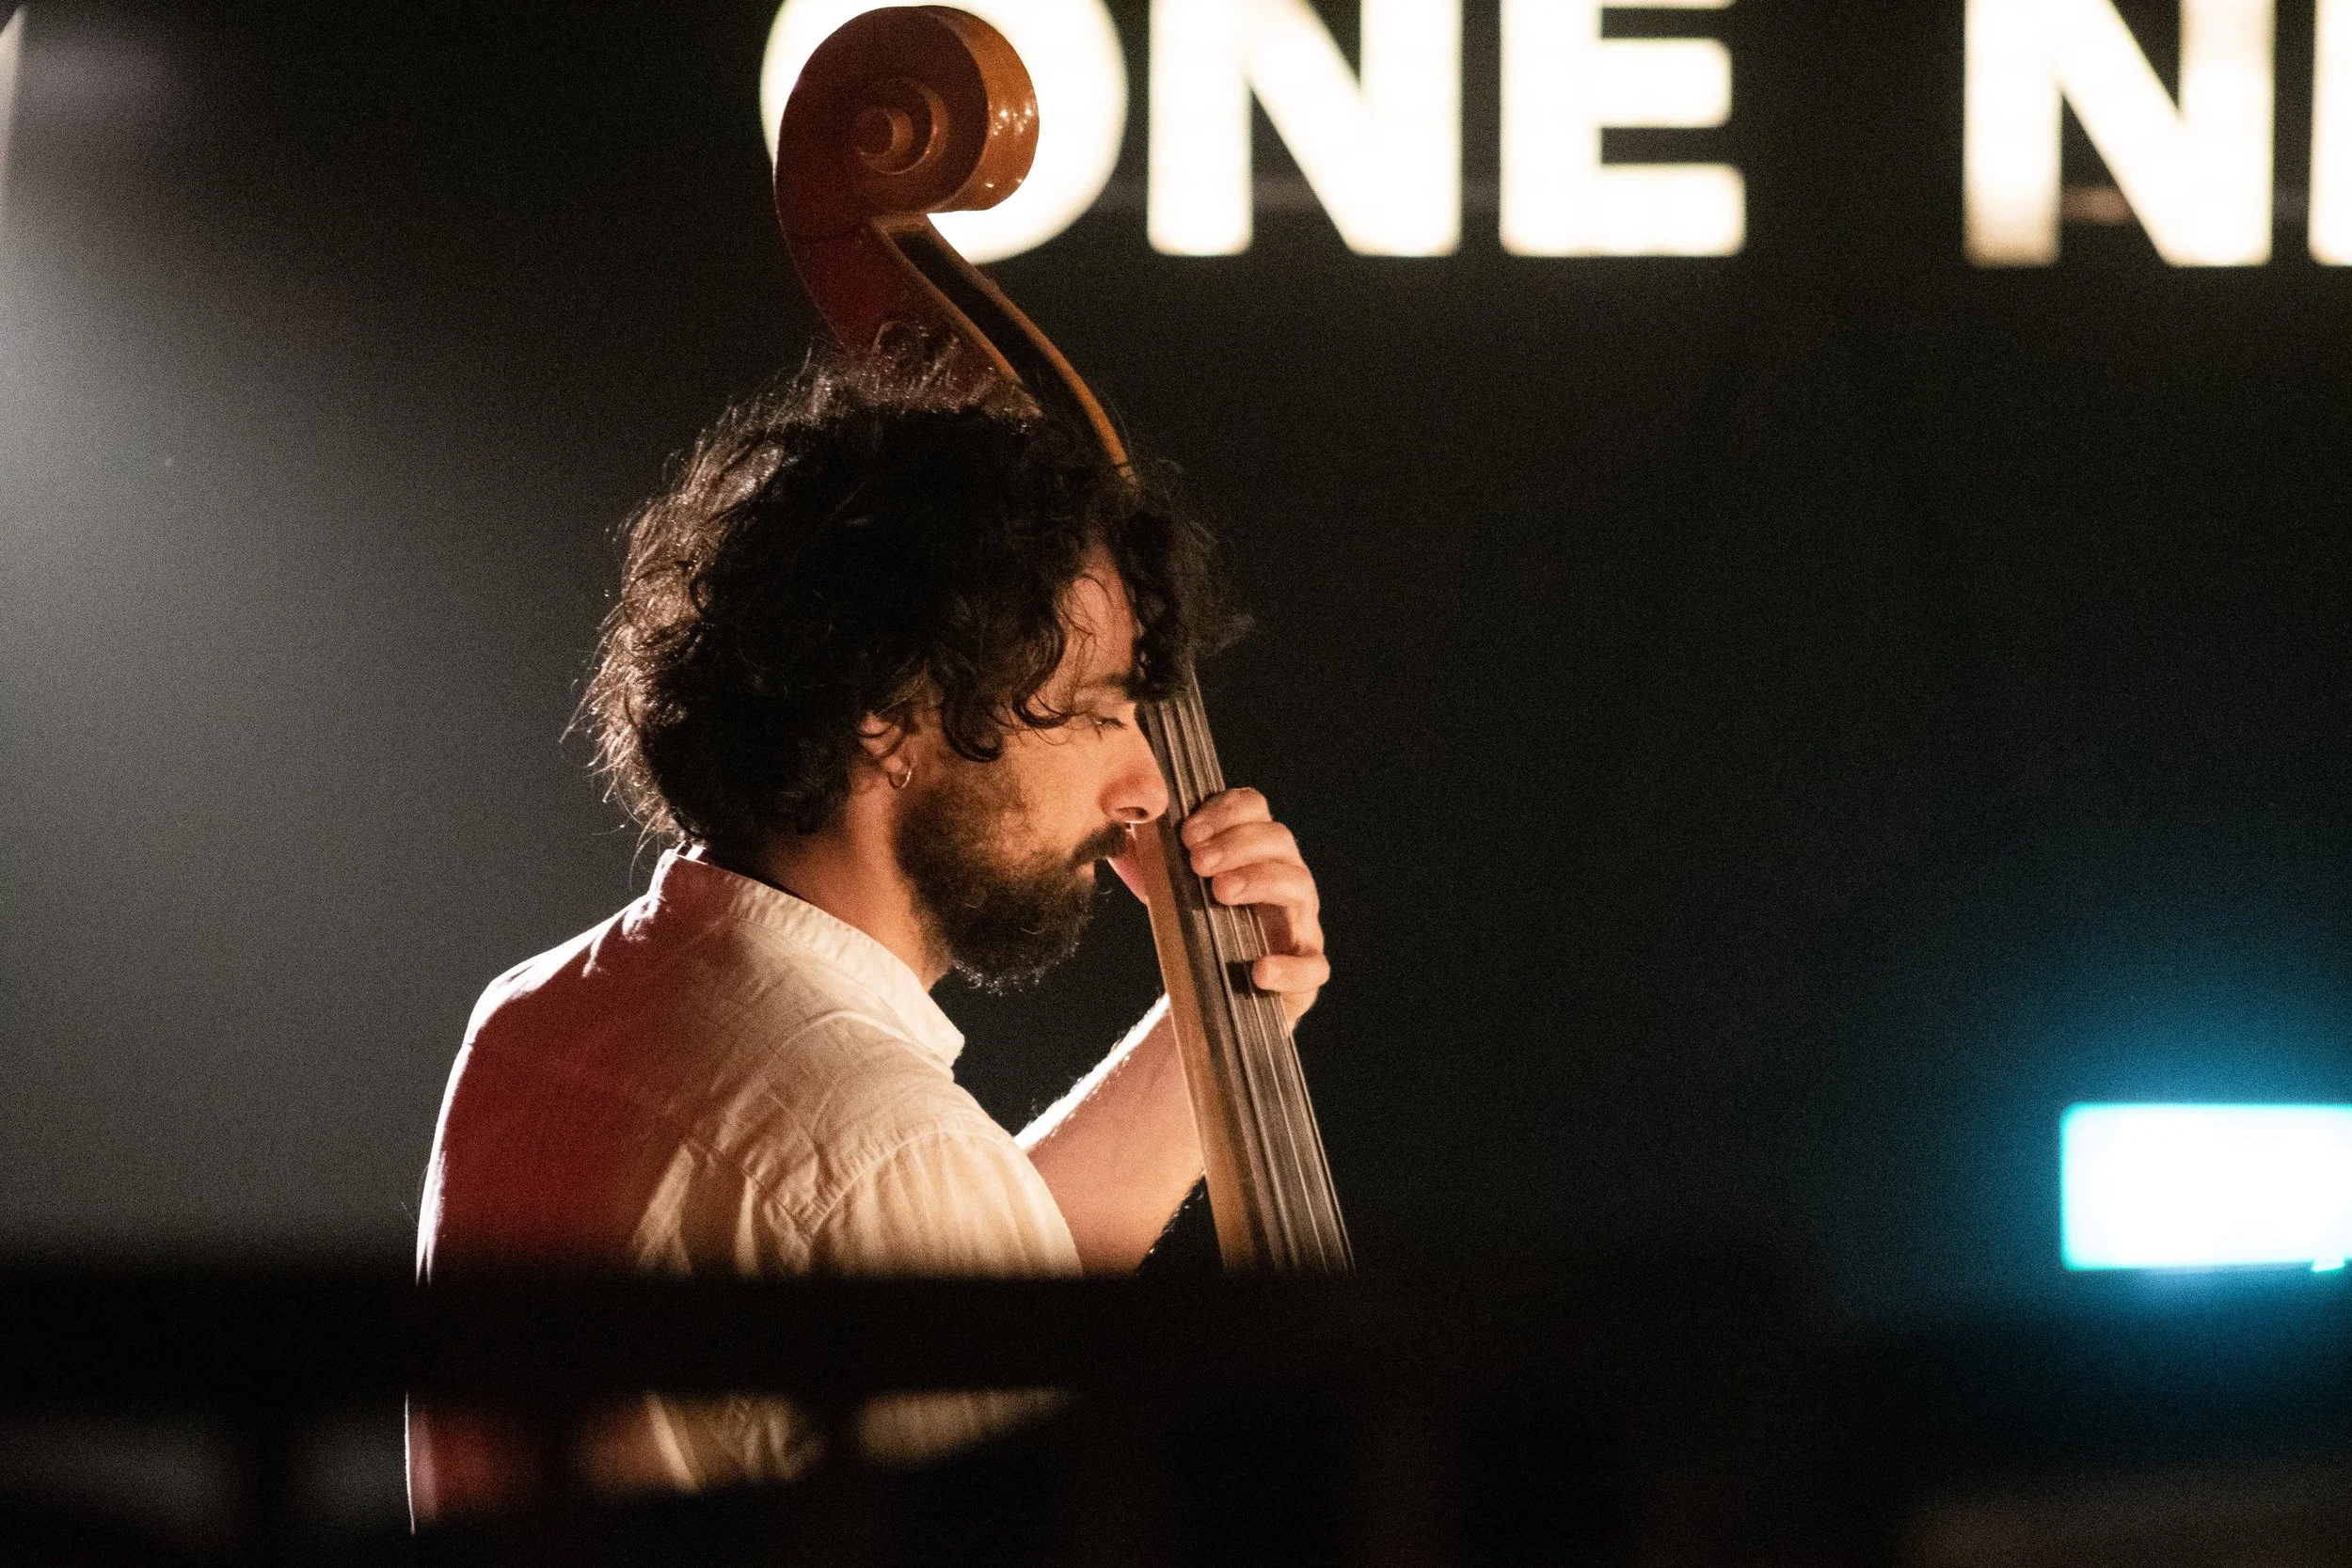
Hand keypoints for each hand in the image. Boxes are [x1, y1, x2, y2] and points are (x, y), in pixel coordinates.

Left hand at [1109, 788, 1327, 1025]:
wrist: (1206, 1004)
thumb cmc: (1194, 938)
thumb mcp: (1171, 893)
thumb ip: (1151, 859)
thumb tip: (1127, 827)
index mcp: (1254, 854)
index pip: (1255, 810)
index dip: (1225, 812)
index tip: (1188, 833)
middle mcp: (1285, 882)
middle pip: (1280, 840)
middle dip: (1237, 843)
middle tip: (1198, 862)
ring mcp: (1300, 926)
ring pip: (1299, 887)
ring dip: (1260, 880)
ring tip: (1221, 892)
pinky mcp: (1304, 976)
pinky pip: (1314, 967)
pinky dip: (1291, 967)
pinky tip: (1260, 970)